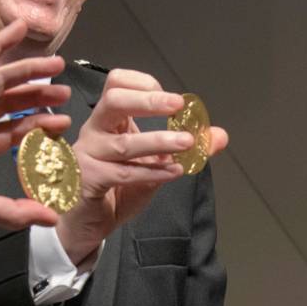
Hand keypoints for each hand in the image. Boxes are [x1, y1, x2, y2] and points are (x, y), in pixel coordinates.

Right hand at [0, 20, 71, 231]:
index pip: (13, 131)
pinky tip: (20, 28)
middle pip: (11, 103)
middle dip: (38, 97)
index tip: (63, 124)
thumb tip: (51, 220)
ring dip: (29, 71)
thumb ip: (19, 212)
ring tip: (56, 65)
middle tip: (64, 93)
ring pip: (2, 80)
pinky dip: (0, 41)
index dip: (39, 126)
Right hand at [55, 70, 229, 262]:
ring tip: (187, 143)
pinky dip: (152, 172)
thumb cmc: (116, 187)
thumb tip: (219, 136)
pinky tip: (174, 172)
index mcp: (108, 119)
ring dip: (159, 141)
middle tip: (177, 105)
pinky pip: (124, 174)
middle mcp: (94, 131)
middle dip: (148, 101)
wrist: (87, 222)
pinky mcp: (88, 180)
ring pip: (124, 144)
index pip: (117, 83)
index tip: (172, 100)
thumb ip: (183, 148)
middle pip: (114, 100)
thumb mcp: (154, 163)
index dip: (144, 83)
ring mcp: (88, 155)